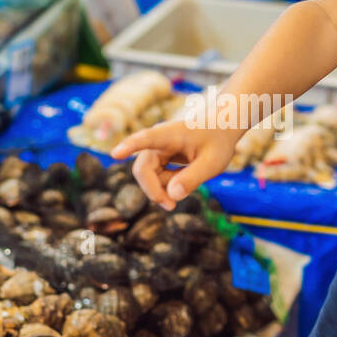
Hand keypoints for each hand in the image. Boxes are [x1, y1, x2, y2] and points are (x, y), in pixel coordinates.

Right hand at [110, 120, 237, 209]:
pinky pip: (156, 179)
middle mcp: (157, 141)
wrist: (220, 129)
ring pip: (149, 178)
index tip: (115, 153)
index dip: (130, 146)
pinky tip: (184, 177)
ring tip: (191, 176)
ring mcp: (155, 151)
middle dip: (154, 190)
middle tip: (171, 206)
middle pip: (142, 170)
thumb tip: (170, 196)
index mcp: (169, 134)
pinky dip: (169, 184)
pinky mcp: (157, 159)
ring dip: (166, 187)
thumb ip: (192, 178)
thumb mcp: (213, 163)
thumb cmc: (217, 142)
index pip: (146, 139)